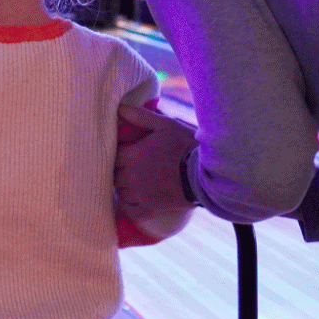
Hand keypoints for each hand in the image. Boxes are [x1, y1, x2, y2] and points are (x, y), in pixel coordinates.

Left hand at [115, 104, 198, 223]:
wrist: (206, 175)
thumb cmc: (186, 146)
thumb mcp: (165, 125)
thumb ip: (140, 117)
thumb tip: (120, 109)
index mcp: (131, 155)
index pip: (112, 155)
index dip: (120, 153)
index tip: (128, 152)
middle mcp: (130, 176)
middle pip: (114, 174)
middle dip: (121, 170)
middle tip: (133, 166)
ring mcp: (139, 194)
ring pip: (120, 191)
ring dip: (124, 187)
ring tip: (137, 181)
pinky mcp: (149, 209)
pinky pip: (131, 210)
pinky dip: (131, 205)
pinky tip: (137, 199)